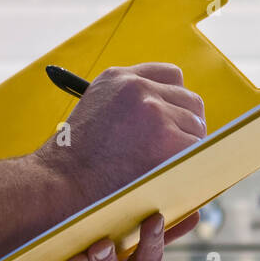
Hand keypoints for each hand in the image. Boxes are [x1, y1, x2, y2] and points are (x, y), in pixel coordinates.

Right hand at [36, 62, 206, 206]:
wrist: (62, 184)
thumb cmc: (75, 159)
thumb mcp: (96, 110)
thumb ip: (127, 102)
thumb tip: (162, 111)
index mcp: (119, 77)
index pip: (171, 76)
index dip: (175, 100)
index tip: (174, 119)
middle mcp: (138, 87)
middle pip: (190, 100)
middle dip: (186, 124)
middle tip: (176, 148)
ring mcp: (154, 110)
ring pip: (196, 124)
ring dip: (187, 145)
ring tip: (166, 164)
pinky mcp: (166, 138)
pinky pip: (197, 146)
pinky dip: (191, 161)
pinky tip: (172, 172)